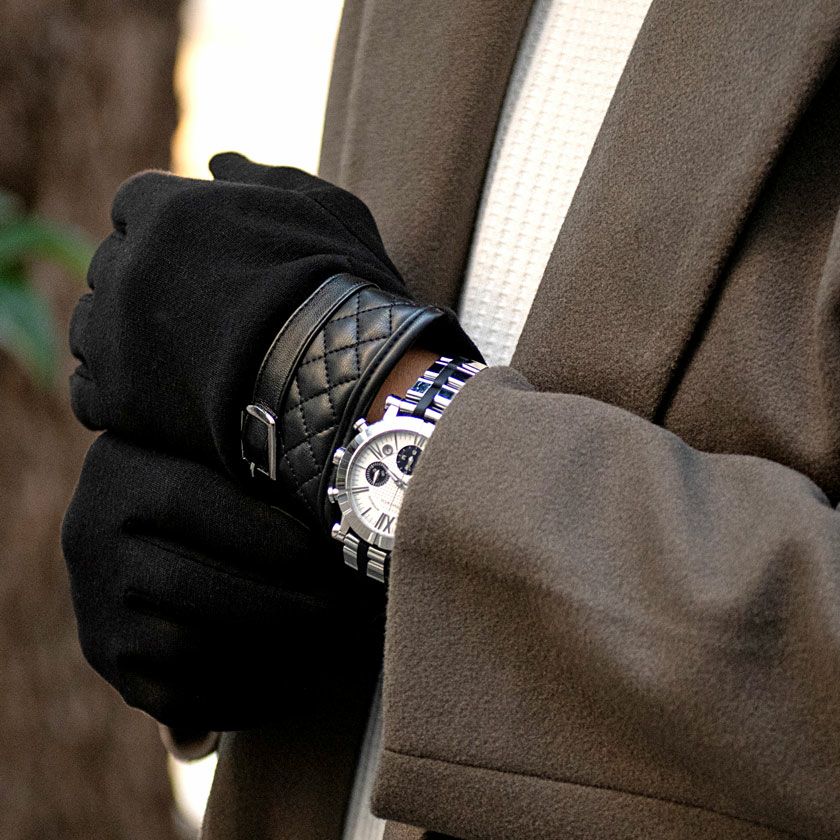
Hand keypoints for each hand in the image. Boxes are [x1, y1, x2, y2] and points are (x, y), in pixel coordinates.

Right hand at [61, 433, 383, 729]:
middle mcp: (91, 541)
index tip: (315, 553)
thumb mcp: (223, 458)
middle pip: (190, 583)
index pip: (186, 503)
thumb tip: (325, 502)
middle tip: (336, 609)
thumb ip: (258, 471)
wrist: (148, 532)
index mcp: (124, 475)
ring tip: (326, 647)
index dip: (257, 532)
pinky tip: (296, 687)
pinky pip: (177, 699)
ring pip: (186, 645)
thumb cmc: (218, 487)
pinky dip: (244, 699)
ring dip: (267, 654)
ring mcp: (95, 608)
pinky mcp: (111, 662)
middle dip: (277, 602)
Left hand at [68, 153, 405, 476]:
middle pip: (112, 266)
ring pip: (91, 326)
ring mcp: (116, 334)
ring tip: (180, 360)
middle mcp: (126, 265)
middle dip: (147, 285)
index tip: (200, 259)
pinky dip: (114, 393)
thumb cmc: (339, 286)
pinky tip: (158, 397)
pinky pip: (88, 391)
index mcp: (165, 210)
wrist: (341, 375)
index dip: (166, 232)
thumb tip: (217, 161)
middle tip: (201, 317)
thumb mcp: (323, 208)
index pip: (133, 207)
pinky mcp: (119, 398)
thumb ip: (261, 178)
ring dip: (124, 338)